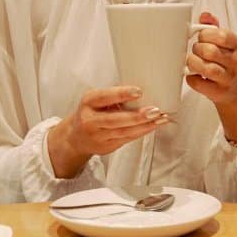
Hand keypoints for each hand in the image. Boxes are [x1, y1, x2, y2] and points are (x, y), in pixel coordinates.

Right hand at [48, 86, 168, 177]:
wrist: (76, 136)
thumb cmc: (91, 112)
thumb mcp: (96, 99)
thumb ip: (113, 96)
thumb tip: (144, 89)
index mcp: (88, 102)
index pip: (104, 97)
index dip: (121, 94)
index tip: (139, 91)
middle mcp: (90, 120)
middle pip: (115, 119)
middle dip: (137, 116)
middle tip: (155, 110)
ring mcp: (97, 136)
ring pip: (124, 132)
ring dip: (145, 125)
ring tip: (160, 118)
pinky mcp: (106, 147)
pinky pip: (127, 139)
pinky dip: (142, 132)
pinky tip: (153, 126)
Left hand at [186, 12, 236, 144]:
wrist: (235, 89)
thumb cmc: (225, 61)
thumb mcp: (224, 42)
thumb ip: (213, 27)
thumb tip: (205, 15)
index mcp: (235, 45)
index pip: (221, 35)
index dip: (205, 35)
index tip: (200, 37)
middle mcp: (234, 62)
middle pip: (211, 51)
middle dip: (197, 49)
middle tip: (195, 51)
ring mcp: (227, 78)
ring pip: (207, 69)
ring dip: (194, 63)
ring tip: (192, 62)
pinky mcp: (219, 92)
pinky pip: (200, 84)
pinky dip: (191, 79)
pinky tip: (193, 75)